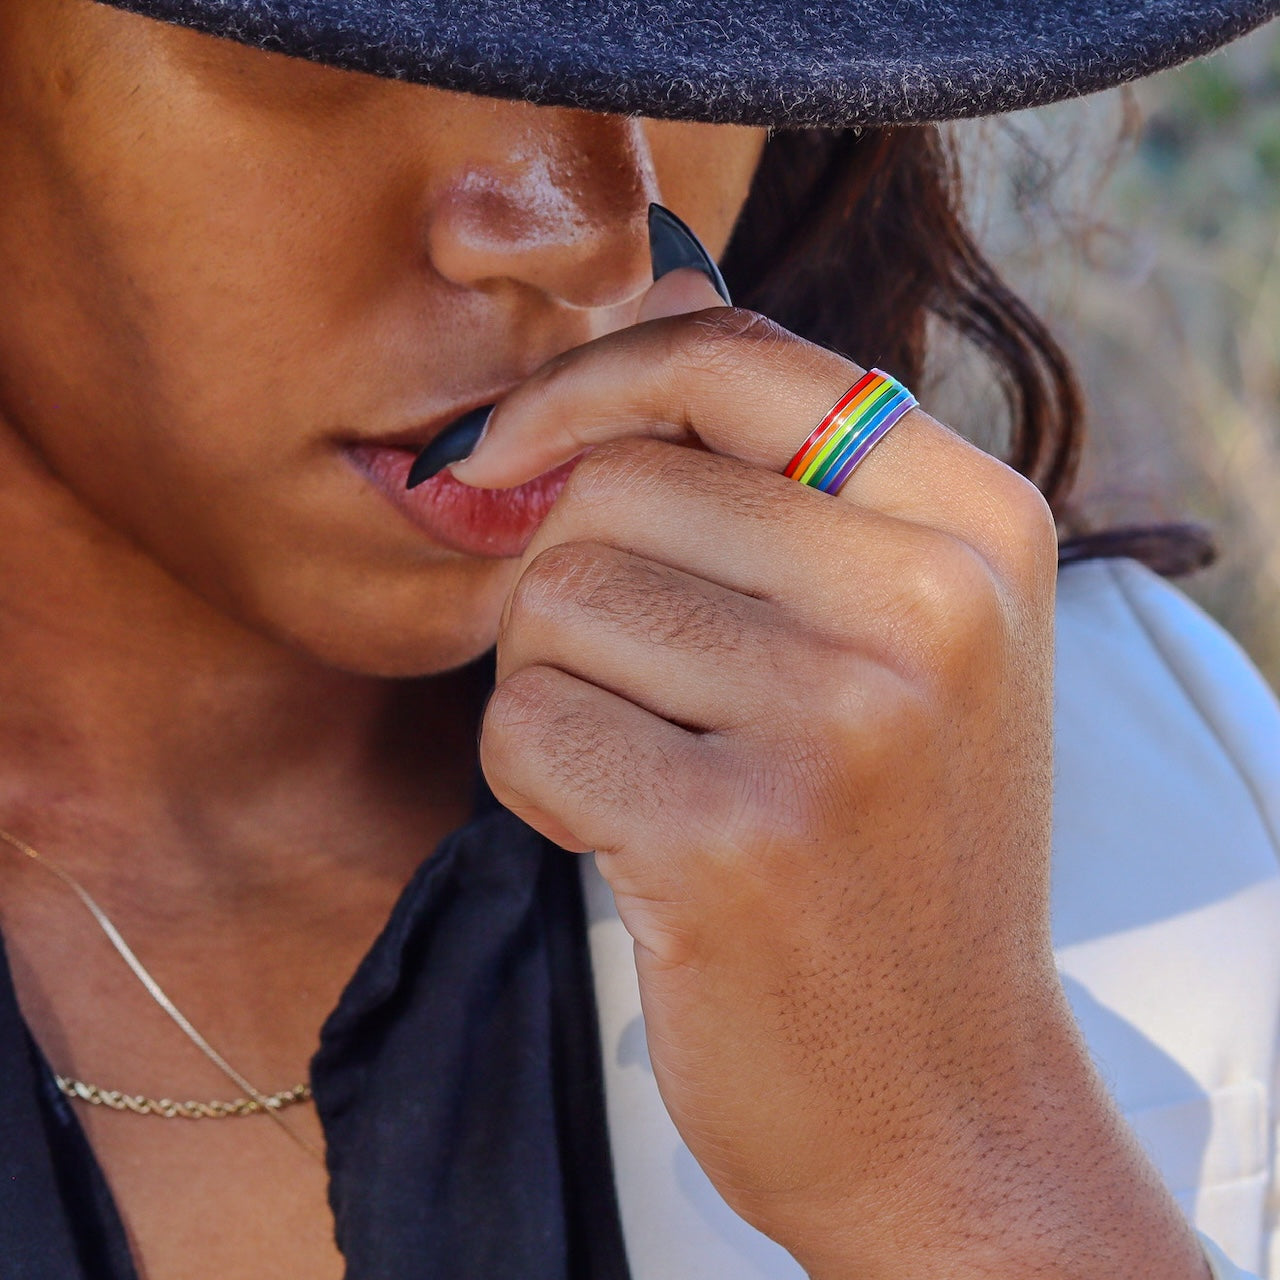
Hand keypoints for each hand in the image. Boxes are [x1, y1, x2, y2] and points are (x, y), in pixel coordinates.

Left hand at [463, 269, 1206, 1278]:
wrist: (947, 1098)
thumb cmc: (898, 850)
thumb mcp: (910, 647)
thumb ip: (783, 498)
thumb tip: (590, 376)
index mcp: (979, 528)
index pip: (738, 359)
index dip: (593, 384)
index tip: (508, 448)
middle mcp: (930, 604)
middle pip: (614, 486)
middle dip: (570, 581)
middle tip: (635, 689)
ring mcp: (839, 723)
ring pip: (554, 599)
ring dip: (556, 687)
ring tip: (650, 769)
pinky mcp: (733, 838)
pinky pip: (527, 725)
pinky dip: (536, 778)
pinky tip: (626, 837)